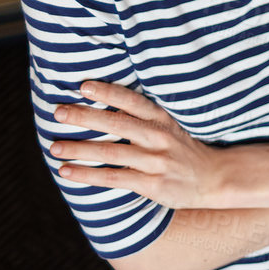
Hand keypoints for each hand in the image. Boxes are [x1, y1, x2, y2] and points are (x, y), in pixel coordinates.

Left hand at [49, 80, 225, 207]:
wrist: (214, 178)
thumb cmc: (184, 150)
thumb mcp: (171, 127)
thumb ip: (145, 118)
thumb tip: (109, 107)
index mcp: (162, 119)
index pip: (132, 101)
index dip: (108, 92)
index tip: (83, 86)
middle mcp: (159, 136)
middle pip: (117, 124)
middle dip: (85, 117)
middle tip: (58, 111)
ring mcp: (156, 161)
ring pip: (111, 152)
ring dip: (79, 149)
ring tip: (54, 147)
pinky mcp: (152, 184)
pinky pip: (113, 178)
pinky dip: (88, 174)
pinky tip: (67, 171)